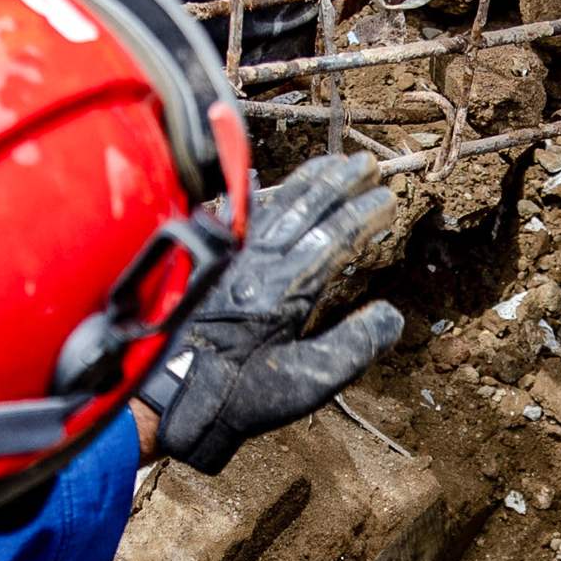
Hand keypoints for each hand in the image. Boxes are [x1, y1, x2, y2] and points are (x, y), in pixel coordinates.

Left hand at [149, 150, 404, 472]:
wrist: (168, 397)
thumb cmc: (238, 395)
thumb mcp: (307, 383)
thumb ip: (353, 346)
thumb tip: (392, 315)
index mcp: (287, 288)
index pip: (336, 235)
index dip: (365, 213)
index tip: (390, 197)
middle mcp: (259, 262)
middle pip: (305, 207)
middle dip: (339, 181)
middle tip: (366, 163)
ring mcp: (232, 259)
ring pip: (275, 205)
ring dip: (305, 180)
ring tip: (330, 163)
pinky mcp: (210, 264)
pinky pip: (240, 216)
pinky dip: (258, 194)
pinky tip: (261, 179)